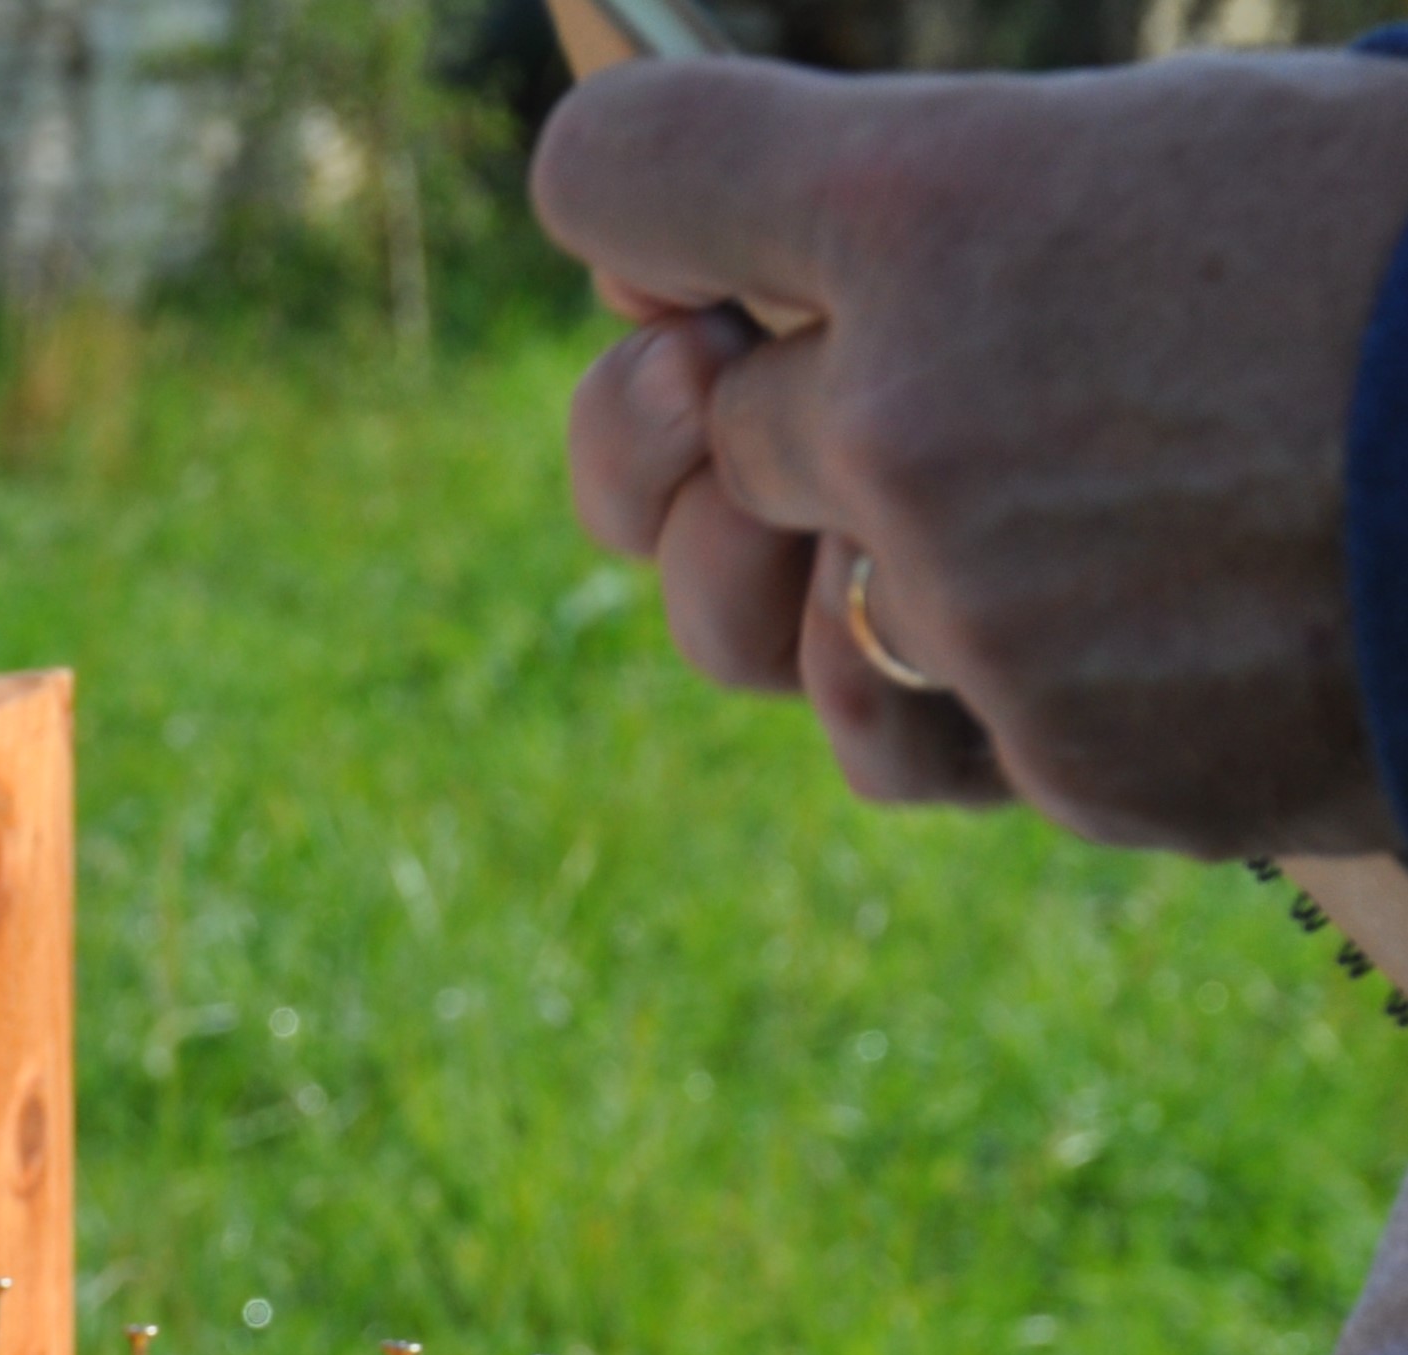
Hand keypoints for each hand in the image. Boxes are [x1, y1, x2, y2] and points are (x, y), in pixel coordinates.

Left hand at [535, 53, 1407, 854]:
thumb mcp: (1188, 143)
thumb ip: (941, 203)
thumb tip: (715, 292)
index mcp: (946, 198)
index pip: (624, 176)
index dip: (635, 211)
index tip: (684, 251)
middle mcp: (916, 406)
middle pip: (699, 425)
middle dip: (788, 411)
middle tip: (917, 391)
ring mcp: (978, 600)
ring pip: (763, 616)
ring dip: (832, 581)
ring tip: (996, 528)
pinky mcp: (1061, 754)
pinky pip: (900, 740)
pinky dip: (963, 699)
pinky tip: (1091, 633)